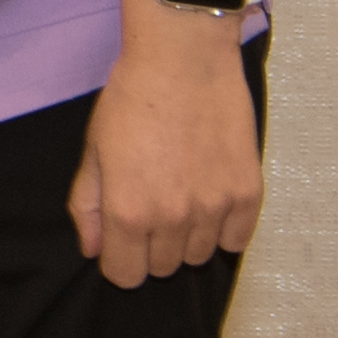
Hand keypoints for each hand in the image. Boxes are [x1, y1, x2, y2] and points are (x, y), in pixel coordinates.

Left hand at [68, 9, 263, 286]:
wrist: (183, 62)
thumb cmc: (130, 102)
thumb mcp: (93, 152)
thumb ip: (88, 206)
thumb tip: (94, 250)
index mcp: (129, 212)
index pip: (125, 276)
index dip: (119, 259)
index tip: (121, 238)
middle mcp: (174, 219)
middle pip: (163, 267)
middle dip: (151, 246)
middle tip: (151, 205)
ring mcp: (215, 208)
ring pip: (199, 256)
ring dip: (187, 237)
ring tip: (180, 195)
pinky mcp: (248, 193)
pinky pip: (236, 240)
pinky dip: (223, 229)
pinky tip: (210, 199)